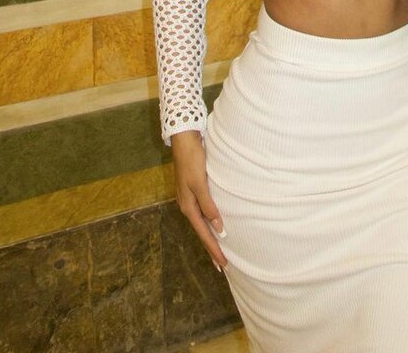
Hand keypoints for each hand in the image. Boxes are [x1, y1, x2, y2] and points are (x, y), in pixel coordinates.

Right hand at [171, 130, 227, 270]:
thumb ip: (208, 205)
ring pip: (202, 223)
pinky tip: (214, 224)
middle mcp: (187, 205)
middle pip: (202, 232)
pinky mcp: (193, 190)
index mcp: (188, 207)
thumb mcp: (200, 183)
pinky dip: (209, 223)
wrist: (184, 140)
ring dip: (210, 237)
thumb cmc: (193, 160)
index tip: (224, 264)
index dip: (214, 249)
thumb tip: (218, 228)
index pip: (204, 234)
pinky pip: (202, 213)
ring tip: (219, 251)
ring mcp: (189, 198)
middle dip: (211, 248)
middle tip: (223, 266)